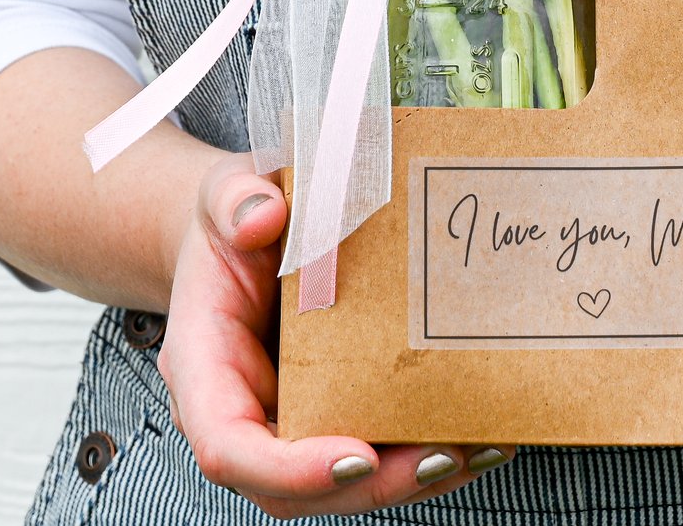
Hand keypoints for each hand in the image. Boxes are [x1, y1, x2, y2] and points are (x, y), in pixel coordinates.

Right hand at [157, 156, 501, 516]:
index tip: (358, 456)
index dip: (289, 469)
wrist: (246, 233)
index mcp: (203, 366)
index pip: (229, 447)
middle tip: (444, 455)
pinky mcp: (327, 419)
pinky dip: (422, 456)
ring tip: (478, 450)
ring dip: (411, 479)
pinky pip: (370, 456)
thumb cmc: (232, 222)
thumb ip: (234, 201)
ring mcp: (284, 425)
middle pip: (292, 489)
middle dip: (372, 484)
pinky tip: (479, 437)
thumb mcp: (225, 194)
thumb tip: (263, 216)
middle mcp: (241, 412)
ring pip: (339, 484)